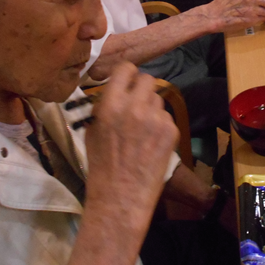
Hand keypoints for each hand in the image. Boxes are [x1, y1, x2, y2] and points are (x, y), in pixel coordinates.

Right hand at [84, 61, 178, 216]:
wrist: (121, 196)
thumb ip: (105, 107)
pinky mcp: (171, 131)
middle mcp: (135, 106)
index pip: (126, 69)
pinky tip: (152, 142)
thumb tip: (115, 93)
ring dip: (152, 108)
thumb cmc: (102, 166)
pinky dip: (160, 126)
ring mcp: (156, 118)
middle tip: (138, 103)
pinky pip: (167, 117)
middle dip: (142, 89)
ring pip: (159, 99)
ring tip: (143, 129)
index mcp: (111, 104)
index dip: (127, 75)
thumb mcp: (93, 131)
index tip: (127, 81)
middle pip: (148, 79)